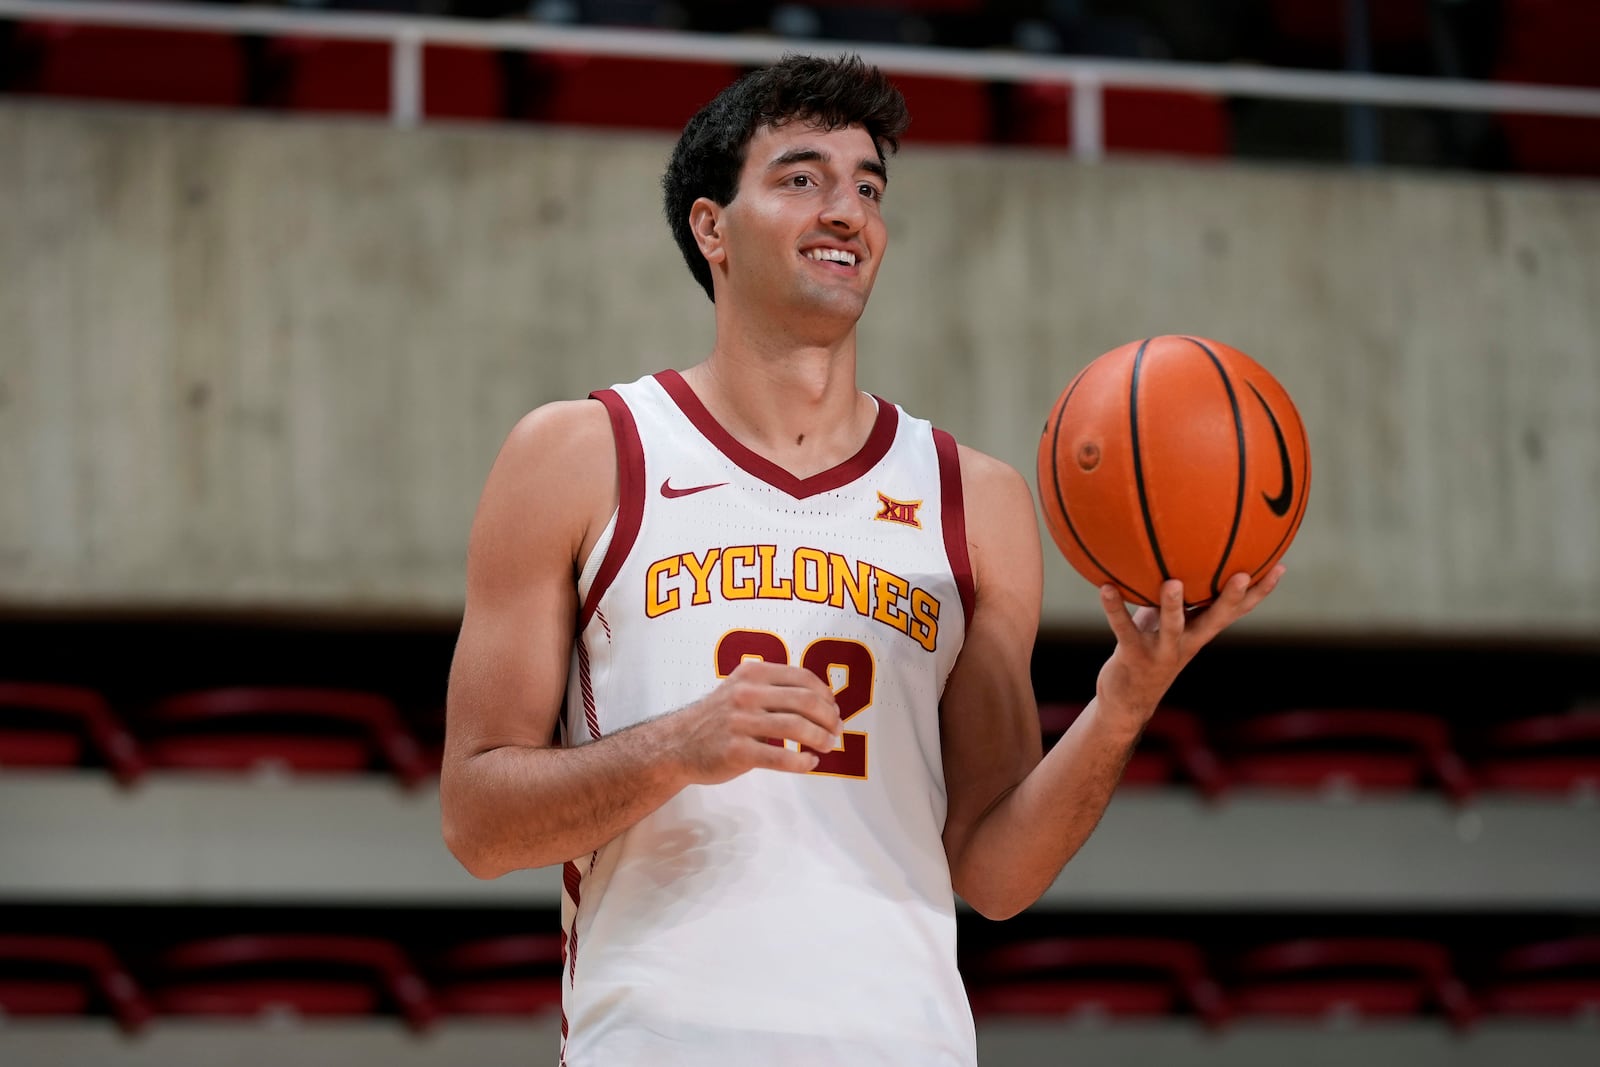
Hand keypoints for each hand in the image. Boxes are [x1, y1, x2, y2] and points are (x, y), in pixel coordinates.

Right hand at [669, 660, 842, 784]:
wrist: (677, 744)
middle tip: (837, 730)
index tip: (834, 708)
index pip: (802, 678)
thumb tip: (821, 702)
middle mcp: (747, 693)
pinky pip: (780, 757)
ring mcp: (741, 722)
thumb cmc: (717, 718)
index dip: (826, 694)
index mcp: (752, 673)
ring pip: (796, 727)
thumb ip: (773, 689)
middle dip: (829, 717)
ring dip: (821, 738)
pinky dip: (802, 761)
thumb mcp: (740, 688)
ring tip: (828, 746)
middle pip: (804, 701)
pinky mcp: (737, 751)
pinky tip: (809, 763)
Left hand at [1093, 566, 1285, 729]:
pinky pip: (1123, 629)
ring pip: (1172, 627)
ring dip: (1172, 606)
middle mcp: (1188, 642)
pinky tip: (1105, 587)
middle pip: (1217, 619)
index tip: (1280, 566)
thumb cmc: (1150, 648)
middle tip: (1243, 574)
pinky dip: (1114, 609)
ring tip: (1172, 583)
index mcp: (1200, 631)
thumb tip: (1177, 555)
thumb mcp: (1167, 621)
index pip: (1237, 611)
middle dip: (1232, 598)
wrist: (1128, 700)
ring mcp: (1163, 652)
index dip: (1259, 592)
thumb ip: (1176, 595)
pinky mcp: (1134, 657)